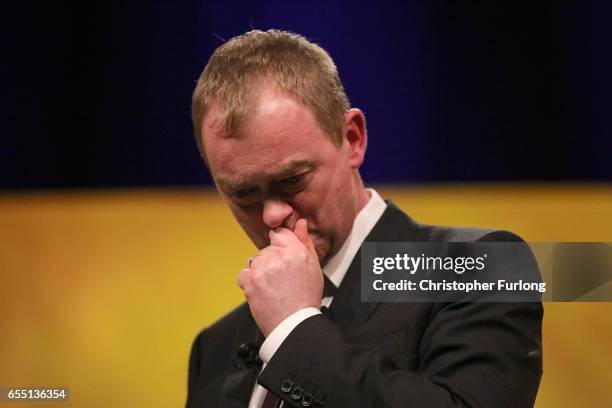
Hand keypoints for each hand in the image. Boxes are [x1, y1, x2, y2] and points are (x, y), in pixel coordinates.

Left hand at [237, 218, 323, 335]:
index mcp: (296, 251)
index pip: (279, 234)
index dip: (280, 247)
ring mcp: (263, 268)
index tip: (282, 260)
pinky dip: (249, 283)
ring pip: (255, 261)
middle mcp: (279, 256)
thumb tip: (299, 222)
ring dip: (260, 273)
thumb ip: (305, 242)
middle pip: (266, 250)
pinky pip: (243, 274)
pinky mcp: (250, 281)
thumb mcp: (313, 267)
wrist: (294, 324)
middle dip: (271, 262)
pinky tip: (262, 292)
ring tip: (273, 288)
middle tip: (282, 281)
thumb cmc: (306, 298)